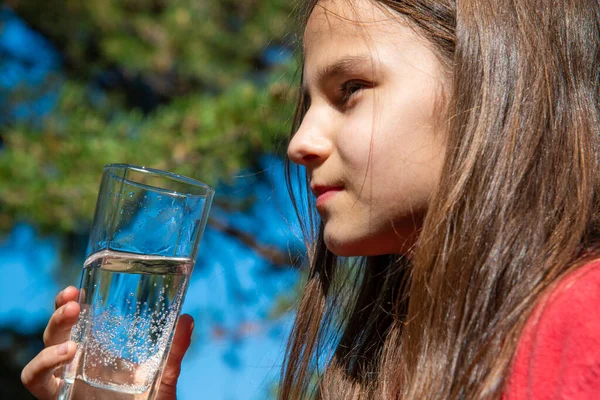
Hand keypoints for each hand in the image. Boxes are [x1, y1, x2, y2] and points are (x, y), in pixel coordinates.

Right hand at [21, 286, 193, 399]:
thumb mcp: (164, 374)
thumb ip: (175, 349)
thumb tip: (187, 319)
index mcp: (97, 352)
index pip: (75, 321)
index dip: (69, 303)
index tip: (76, 289)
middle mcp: (76, 363)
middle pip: (55, 332)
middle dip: (59, 314)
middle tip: (72, 302)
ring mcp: (65, 381)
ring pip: (41, 353)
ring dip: (51, 340)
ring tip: (72, 341)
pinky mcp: (58, 397)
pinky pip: (36, 381)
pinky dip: (42, 366)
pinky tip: (67, 356)